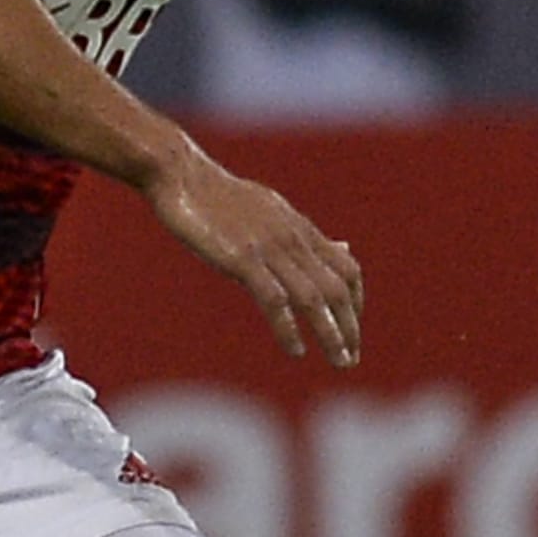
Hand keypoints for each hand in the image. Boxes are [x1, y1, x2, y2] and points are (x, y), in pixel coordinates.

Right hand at [147, 148, 364, 368]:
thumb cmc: (219, 196)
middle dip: (350, 326)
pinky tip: (295, 349)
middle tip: (350, 358)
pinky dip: (289, 328)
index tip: (352, 328)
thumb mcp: (273, 211)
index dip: (356, 301)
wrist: (182, 175)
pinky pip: (275, 299)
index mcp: (300, 228)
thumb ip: (306, 236)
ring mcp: (269, 248)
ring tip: (340, 361)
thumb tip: (342, 247)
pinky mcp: (242, 259)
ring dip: (331, 333)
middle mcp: (293, 238)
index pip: (347, 268)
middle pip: (337, 288)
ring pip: (314, 297)